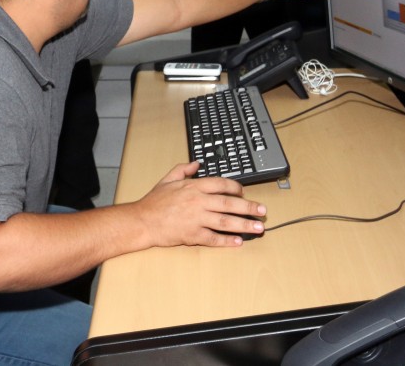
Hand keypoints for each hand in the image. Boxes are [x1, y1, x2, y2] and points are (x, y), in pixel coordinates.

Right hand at [134, 162, 266, 247]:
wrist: (143, 221)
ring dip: (244, 225)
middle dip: (248, 207)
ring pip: (225, 222)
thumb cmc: (154, 202)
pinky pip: (214, 239)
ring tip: (257, 227)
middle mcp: (198, 202)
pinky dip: (227, 241)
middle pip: (229, 204)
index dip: (236, 188)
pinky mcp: (193, 235)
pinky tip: (238, 242)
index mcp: (193, 186)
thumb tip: (197, 163)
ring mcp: (196, 219)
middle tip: (262, 211)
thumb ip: (183, 169)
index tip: (244, 192)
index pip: (221, 184)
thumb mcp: (167, 179)